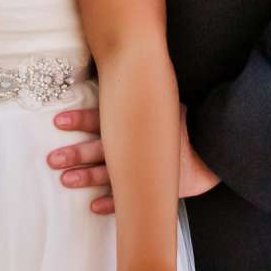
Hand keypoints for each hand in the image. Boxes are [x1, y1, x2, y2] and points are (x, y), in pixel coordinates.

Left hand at [46, 104, 219, 214]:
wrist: (219, 148)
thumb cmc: (188, 122)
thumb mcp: (163, 102)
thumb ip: (141, 93)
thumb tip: (121, 63)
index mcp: (137, 123)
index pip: (104, 118)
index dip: (80, 119)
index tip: (57, 121)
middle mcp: (139, 146)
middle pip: (100, 149)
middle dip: (74, 154)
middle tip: (51, 159)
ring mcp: (147, 170)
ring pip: (110, 174)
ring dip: (86, 177)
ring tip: (65, 180)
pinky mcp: (158, 188)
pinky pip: (131, 200)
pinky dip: (112, 204)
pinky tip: (94, 207)